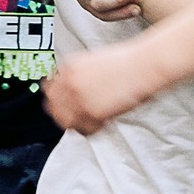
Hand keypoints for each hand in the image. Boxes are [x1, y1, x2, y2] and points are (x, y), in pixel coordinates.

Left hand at [42, 45, 165, 133]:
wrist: (145, 65)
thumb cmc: (127, 63)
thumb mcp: (94, 62)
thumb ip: (79, 76)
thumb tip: (72, 93)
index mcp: (69, 66)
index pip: (49, 89)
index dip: (57, 100)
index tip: (64, 106)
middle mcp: (69, 81)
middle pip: (53, 107)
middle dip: (64, 114)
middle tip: (77, 119)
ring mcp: (79, 96)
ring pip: (67, 121)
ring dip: (78, 123)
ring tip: (92, 122)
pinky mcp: (92, 111)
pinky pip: (84, 129)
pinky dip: (92, 130)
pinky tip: (102, 123)